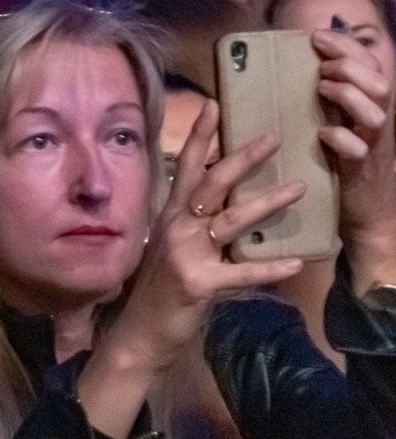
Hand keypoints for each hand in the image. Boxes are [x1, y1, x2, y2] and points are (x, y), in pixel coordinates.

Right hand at [108, 100, 305, 373]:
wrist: (140, 333)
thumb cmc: (159, 289)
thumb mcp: (172, 248)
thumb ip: (193, 223)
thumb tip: (225, 201)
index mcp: (170, 217)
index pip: (186, 168)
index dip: (201, 137)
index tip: (216, 105)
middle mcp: (175, 229)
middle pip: (210, 184)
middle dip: (241, 159)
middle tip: (273, 137)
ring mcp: (185, 255)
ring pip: (230, 221)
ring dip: (266, 203)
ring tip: (299, 188)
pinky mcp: (198, 283)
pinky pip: (240, 273)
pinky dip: (269, 268)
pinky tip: (296, 262)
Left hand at [311, 29, 395, 284]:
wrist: (370, 217)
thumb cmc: (346, 167)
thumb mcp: (342, 127)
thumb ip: (329, 102)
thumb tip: (297, 74)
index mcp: (373, 107)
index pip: (371, 64)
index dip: (347, 46)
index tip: (316, 35)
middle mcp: (380, 123)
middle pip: (380, 80)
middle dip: (349, 64)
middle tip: (319, 63)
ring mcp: (374, 147)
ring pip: (377, 111)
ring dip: (348, 94)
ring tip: (320, 87)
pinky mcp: (362, 173)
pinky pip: (359, 150)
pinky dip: (341, 138)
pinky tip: (323, 134)